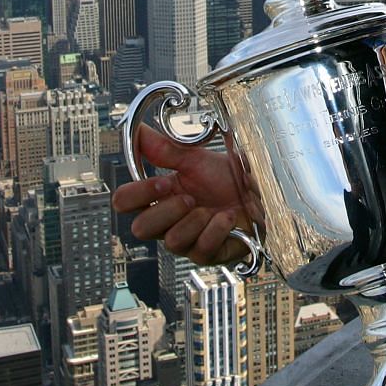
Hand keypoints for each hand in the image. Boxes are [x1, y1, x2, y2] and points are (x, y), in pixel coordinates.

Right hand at [111, 123, 256, 266]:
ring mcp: (187, 242)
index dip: (139, 193)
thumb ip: (164, 149)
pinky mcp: (209, 255)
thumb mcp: (195, 159)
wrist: (260, 194)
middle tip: (190, 197)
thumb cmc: (227, 180)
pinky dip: (217, 229)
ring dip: (195, 220)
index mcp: (159, 198)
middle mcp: (168, 224)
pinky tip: (228, 217)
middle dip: (167, 210)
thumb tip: (138, 130)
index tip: (164, 182)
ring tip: (212, 208)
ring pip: (171, 241)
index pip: (124, 203)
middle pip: (139, 229)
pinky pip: (201, 249)